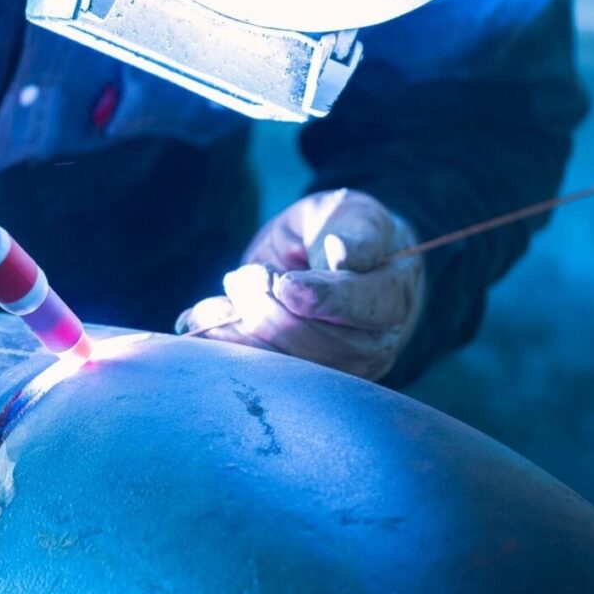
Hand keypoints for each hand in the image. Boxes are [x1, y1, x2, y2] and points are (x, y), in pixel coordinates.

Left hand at [177, 189, 424, 380]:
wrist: (329, 254)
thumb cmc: (343, 228)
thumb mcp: (352, 213)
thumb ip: (355, 232)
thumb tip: (344, 256)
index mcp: (393, 295)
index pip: (365, 307)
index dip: (324, 300)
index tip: (285, 283)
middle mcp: (375, 342)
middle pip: (321, 343)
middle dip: (271, 311)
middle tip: (244, 275)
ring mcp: (340, 368)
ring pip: (289, 366)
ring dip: (243, 331)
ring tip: (224, 295)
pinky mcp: (303, 379)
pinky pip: (263, 373)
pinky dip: (226, 345)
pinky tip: (201, 319)